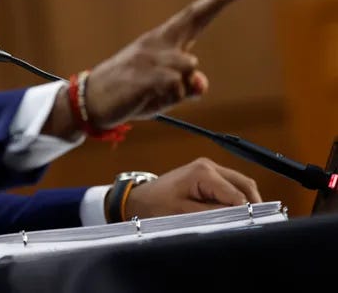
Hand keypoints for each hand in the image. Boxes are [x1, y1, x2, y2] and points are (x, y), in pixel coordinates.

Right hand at [85, 0, 247, 128]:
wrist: (94, 100)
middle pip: (193, 19)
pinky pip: (176, 87)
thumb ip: (186, 86)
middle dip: (218, 0)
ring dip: (179, 89)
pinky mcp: (147, 74)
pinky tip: (146, 97)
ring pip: (190, 69)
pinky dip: (168, 99)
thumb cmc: (130, 93)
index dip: (217, 1)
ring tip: (153, 94)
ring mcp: (151, 56)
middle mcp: (158, 42)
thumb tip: (200, 83)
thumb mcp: (162, 91)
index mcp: (161, 41)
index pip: (193, 17)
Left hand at [122, 157, 261, 219]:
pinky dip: (235, 199)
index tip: (252, 227)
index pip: (237, 194)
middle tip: (254, 225)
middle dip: (252, 205)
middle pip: (245, 185)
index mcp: (204, 172)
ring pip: (241, 184)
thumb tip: (239, 216)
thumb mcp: (184, 214)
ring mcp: (209, 168)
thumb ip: (213, 214)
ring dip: (244, 201)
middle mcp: (209, 166)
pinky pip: (230, 185)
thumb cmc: (156, 206)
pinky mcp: (207, 174)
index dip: (247, 212)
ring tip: (242, 221)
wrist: (139, 199)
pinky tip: (231, 213)